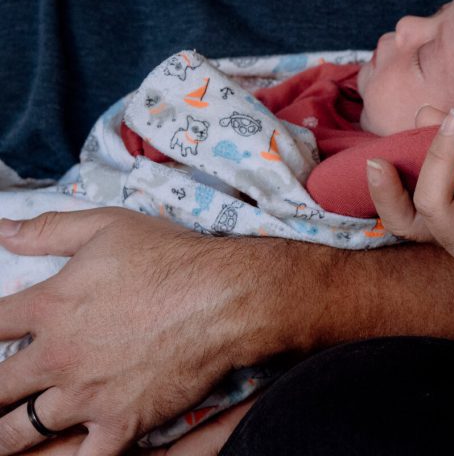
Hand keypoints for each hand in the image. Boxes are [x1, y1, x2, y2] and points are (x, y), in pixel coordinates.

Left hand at [0, 209, 281, 454]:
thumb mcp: (108, 226)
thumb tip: (3, 228)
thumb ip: (50, 230)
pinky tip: (65, 455)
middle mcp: (57, 356)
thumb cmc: (172, 259)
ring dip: (5, 437)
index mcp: (48, 306)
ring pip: (18, 433)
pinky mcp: (122, 422)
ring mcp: (87, 396)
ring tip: (4, 439)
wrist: (225, 299)